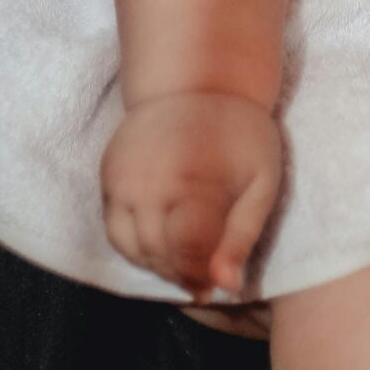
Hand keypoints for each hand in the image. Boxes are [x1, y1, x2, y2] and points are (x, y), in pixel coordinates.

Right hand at [101, 91, 282, 299]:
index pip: (187, 252)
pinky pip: (114, 229)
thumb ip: (242, 236)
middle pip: (157, 254)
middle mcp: (151, 181)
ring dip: (156, 265)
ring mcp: (123, 177)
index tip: (212, 285)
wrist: (196, 82)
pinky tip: (161, 241)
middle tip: (201, 279)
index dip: (199, 276)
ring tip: (183, 261)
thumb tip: (226, 287)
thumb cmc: (240, 135)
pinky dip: (135, 246)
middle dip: (180, 274)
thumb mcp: (261, 181)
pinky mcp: (108, 174)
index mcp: (195, 181)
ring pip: (131, 248)